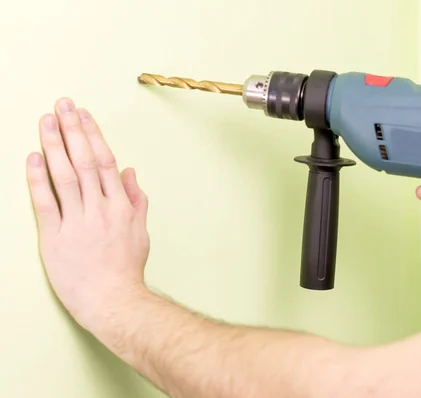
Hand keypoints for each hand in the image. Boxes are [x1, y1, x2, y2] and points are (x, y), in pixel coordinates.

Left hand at [26, 98, 149, 330]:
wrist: (113, 301)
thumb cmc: (126, 269)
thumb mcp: (140, 232)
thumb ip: (136, 200)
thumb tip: (130, 172)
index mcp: (120, 206)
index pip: (106, 161)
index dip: (93, 135)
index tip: (83, 115)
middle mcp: (100, 209)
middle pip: (85, 161)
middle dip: (73, 130)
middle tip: (62, 105)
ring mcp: (77, 222)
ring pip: (65, 176)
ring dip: (55, 145)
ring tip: (46, 121)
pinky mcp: (55, 238)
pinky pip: (45, 203)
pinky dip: (38, 179)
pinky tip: (32, 157)